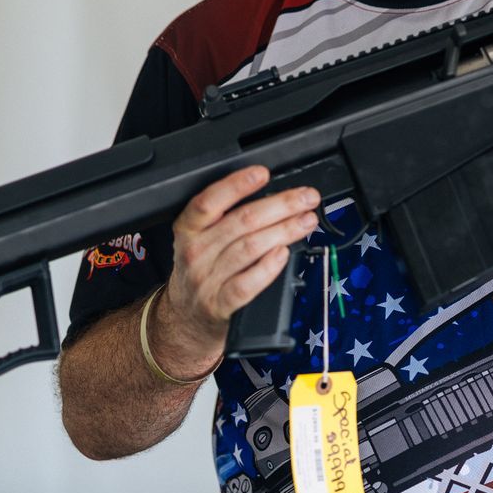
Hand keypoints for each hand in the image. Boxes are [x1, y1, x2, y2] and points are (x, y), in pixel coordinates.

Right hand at [155, 166, 318, 371]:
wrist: (185, 318)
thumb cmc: (202, 270)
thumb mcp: (200, 238)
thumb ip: (227, 218)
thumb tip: (276, 198)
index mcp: (188, 229)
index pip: (209, 201)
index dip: (237, 185)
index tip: (263, 173)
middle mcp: (195, 251)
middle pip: (242, 221)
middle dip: (281, 205)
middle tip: (306, 198)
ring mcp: (207, 279)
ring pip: (250, 248)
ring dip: (285, 231)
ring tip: (307, 221)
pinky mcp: (220, 304)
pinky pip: (247, 283)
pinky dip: (269, 267)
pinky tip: (284, 254)